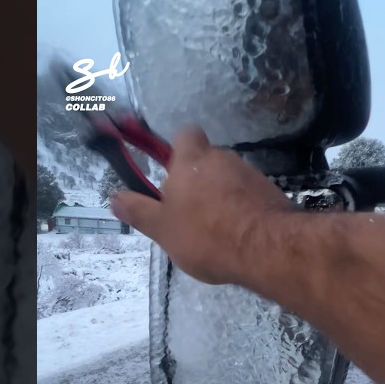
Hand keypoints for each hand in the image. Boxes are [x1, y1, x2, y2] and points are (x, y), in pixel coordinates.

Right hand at [111, 128, 294, 285]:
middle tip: (185, 213)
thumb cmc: (207, 235)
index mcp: (192, 160)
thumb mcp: (162, 228)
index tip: (169, 173)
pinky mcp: (270, 193)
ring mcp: (250, 174)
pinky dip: (239, 210)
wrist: (268, 249)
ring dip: (218, 198)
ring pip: (226, 180)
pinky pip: (247, 196)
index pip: (185, 134)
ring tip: (212, 233)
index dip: (176, 149)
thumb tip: (115, 197)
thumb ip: (138, 211)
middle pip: (205, 161)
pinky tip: (235, 237)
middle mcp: (223, 158)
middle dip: (195, 183)